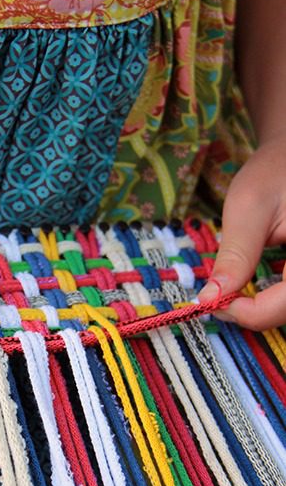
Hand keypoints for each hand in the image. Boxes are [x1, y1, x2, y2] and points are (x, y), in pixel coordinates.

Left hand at [198, 139, 285, 329]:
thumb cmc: (274, 172)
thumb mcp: (248, 209)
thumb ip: (235, 257)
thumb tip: (210, 298)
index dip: (250, 313)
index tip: (214, 302)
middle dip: (257, 313)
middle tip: (220, 301)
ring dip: (267, 308)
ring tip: (234, 295)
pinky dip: (276, 298)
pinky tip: (254, 289)